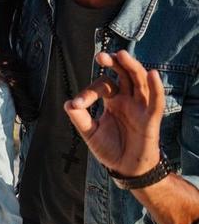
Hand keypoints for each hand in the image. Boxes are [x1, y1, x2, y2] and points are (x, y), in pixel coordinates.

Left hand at [64, 50, 162, 176]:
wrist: (125, 168)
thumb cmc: (110, 148)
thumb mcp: (90, 133)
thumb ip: (80, 118)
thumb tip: (68, 103)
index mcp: (113, 99)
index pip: (102, 85)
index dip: (88, 92)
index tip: (76, 105)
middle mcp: (128, 99)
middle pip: (124, 74)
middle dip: (115, 62)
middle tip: (101, 56)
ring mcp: (140, 107)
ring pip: (139, 81)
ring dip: (132, 67)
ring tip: (123, 55)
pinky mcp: (150, 119)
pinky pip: (156, 101)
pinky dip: (156, 87)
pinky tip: (152, 74)